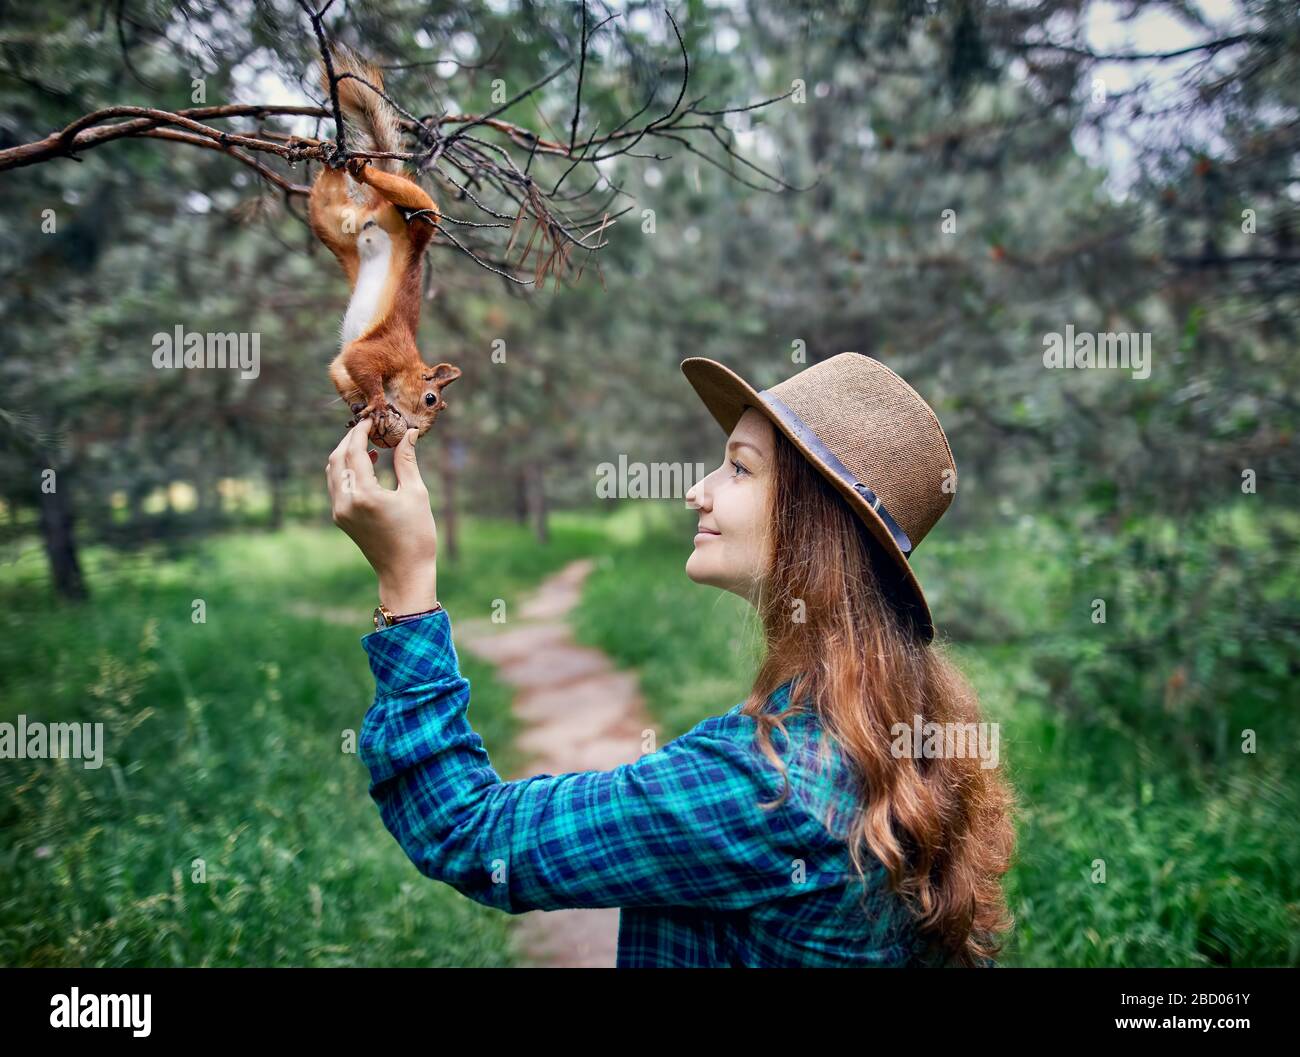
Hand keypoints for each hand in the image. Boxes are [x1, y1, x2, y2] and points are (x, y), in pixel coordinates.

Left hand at [326, 419, 438, 614]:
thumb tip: (408, 433)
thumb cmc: (417, 534)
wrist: (404, 572)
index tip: (373, 419)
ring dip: (346, 453)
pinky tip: (367, 464)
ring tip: (369, 444)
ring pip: (333, 471)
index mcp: (364, 495)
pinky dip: (347, 469)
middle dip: (350, 439)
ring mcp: (340, 511)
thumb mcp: (416, 493)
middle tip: (370, 428)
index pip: (353, 451)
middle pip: (337, 458)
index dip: (361, 431)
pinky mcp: (341, 518)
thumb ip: (406, 460)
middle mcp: (345, 502)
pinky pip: (337, 485)